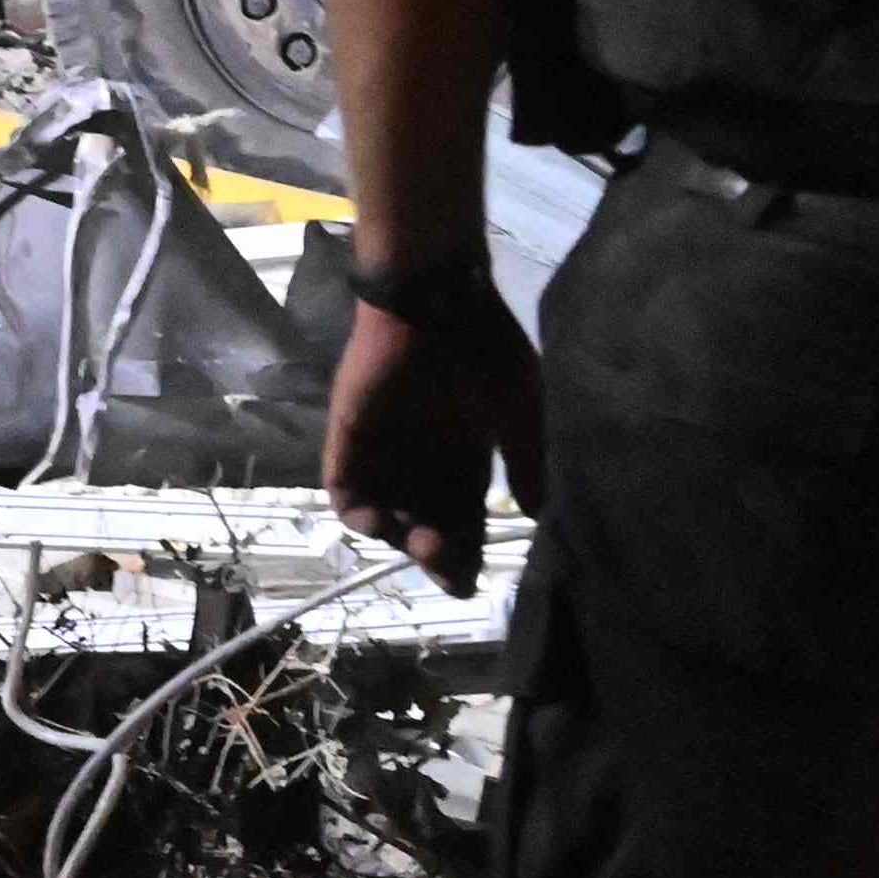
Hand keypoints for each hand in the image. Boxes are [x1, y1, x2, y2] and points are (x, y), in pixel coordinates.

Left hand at [320, 277, 544, 596]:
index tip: (473, 582)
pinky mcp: (350, 433)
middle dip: (435, 556)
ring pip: (385, 512)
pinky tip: (381, 522)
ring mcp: (384, 446)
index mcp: (464, 453)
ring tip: (421, 543)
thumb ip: (525, 462)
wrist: (438, 296)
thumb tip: (535, 514)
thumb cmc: (485, 348)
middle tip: (448, 568)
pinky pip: (343, 486)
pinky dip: (358, 512)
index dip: (465, 553)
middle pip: (424, 524)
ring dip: (398, 539)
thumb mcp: (521, 410)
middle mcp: (423, 457)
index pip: (461, 519)